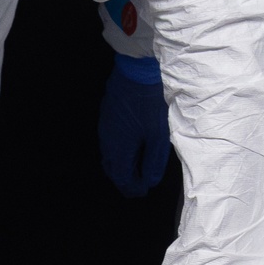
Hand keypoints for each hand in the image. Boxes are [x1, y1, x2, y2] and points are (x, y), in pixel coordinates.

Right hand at [97, 54, 168, 197]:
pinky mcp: (106, 116)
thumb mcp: (158, 135)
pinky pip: (108, 142)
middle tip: (136, 186)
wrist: (137, 72)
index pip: (123, 178)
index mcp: (120, 149)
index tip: (142, 192)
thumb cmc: (150, 103)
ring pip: (108, 156)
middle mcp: (108, 142)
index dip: (133, 188)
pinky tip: (127, 147)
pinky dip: (116, 152)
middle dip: (124, 180)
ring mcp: (105, 128)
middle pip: (112, 169)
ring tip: (133, 170)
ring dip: (119, 166)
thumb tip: (149, 181)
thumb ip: (153, 161)